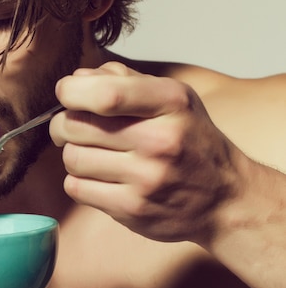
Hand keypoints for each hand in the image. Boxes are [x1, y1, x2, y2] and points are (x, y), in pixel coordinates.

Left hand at [50, 62, 240, 242]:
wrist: (224, 198)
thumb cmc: (190, 141)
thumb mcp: (171, 98)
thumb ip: (124, 80)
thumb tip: (77, 79)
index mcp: (170, 103)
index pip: (105, 93)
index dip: (71, 91)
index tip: (66, 93)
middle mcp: (160, 140)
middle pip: (77, 126)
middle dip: (62, 124)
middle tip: (68, 126)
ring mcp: (147, 178)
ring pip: (73, 158)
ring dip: (73, 153)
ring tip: (91, 153)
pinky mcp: (133, 208)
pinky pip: (77, 188)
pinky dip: (78, 180)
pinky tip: (97, 177)